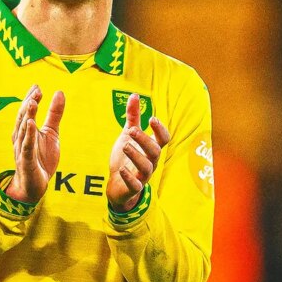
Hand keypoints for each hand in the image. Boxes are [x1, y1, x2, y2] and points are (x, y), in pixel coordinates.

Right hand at [4, 85, 64, 202]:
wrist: (34, 185)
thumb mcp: (51, 133)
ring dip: (28, 115)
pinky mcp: (26, 161)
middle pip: (23, 117)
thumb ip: (54, 114)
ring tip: (33, 102)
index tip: (37, 86)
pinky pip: (26, 146)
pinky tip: (31, 124)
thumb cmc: (41, 158)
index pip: (26, 111)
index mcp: (26, 130)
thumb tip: (59, 92)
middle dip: (29, 103)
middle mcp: (21, 138)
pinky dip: (28, 135)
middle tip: (36, 91)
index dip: (30, 98)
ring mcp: (22, 149)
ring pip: (23, 130)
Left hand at [106, 93, 169, 211]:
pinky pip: (135, 184)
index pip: (163, 139)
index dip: (160, 130)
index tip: (152, 118)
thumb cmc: (126, 157)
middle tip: (131, 130)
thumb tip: (134, 95)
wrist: (117, 184)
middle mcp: (150, 162)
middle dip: (145, 140)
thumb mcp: (128, 135)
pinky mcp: (133, 187)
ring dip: (136, 155)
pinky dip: (129, 177)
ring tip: (124, 145)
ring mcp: (142, 175)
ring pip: (146, 167)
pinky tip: (122, 169)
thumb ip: (132, 117)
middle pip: (155, 151)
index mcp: (150, 148)